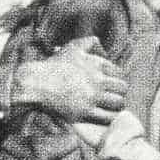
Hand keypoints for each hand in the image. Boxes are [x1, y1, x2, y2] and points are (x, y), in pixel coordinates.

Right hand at [14, 37, 128, 123]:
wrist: (36, 83)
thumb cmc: (54, 65)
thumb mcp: (73, 47)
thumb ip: (90, 43)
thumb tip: (102, 46)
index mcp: (96, 64)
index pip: (120, 73)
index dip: (117, 80)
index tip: (112, 85)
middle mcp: (96, 80)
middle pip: (122, 89)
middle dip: (119, 93)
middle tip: (113, 97)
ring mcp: (91, 97)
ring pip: (118, 104)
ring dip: (116, 106)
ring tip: (110, 107)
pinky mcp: (84, 112)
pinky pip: (107, 117)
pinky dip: (108, 117)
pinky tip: (103, 115)